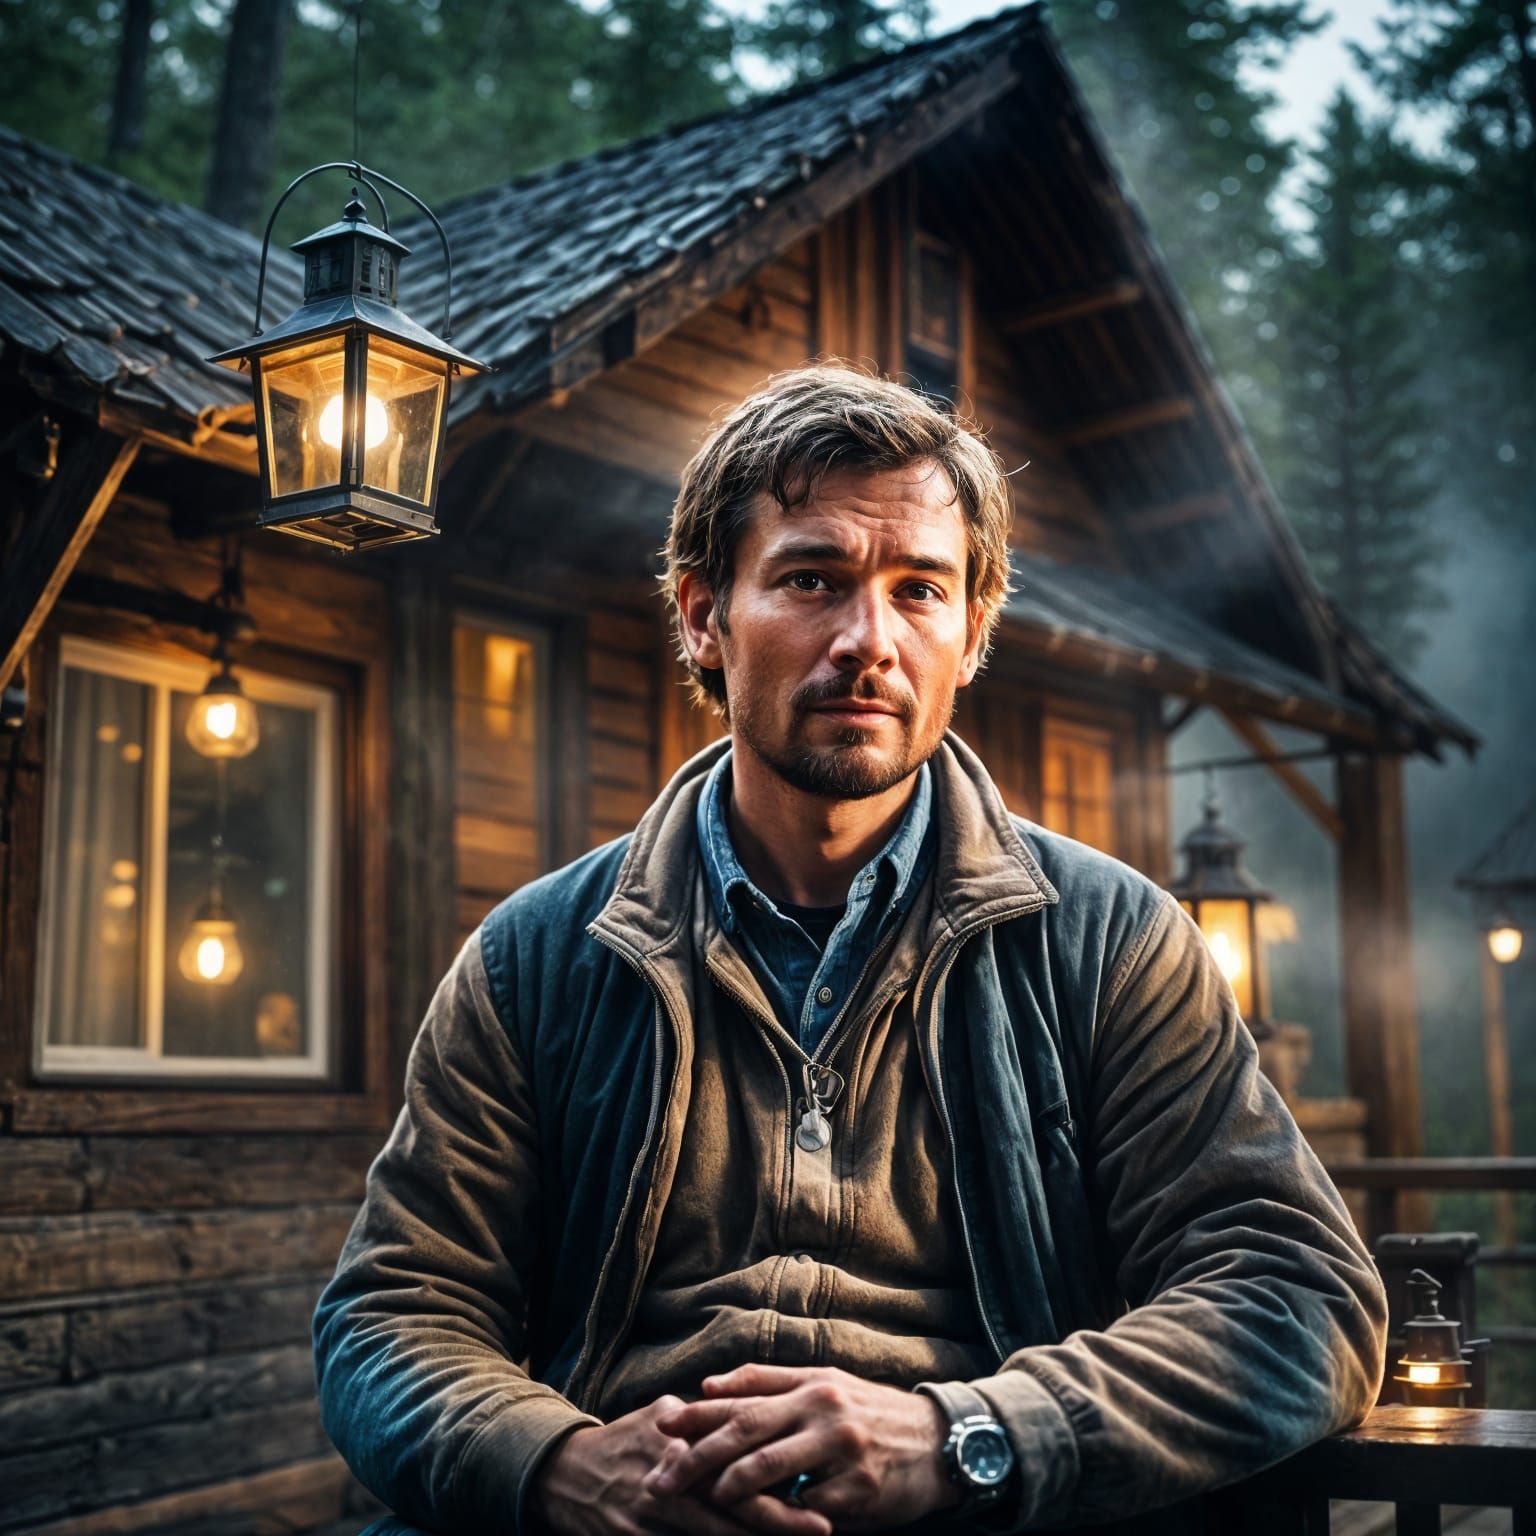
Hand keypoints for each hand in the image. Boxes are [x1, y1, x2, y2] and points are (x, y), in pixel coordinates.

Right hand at [530, 1393, 833, 1535]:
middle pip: (733, 1499)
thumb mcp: (661, 1416)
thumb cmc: (623, 1441)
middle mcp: (668, 1469)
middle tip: (823, 1528)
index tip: (821, 1477)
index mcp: (680, 1432)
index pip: (740, 1451)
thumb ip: (704, 1418)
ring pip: (713, 1532)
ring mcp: (651, 1507)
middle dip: (781, 1517)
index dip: (782, 1468)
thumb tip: (754, 1408)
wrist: (560, 1474)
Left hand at [641, 1364, 961, 1530]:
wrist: (939, 1442)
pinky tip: (764, 1529)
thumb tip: (708, 1383)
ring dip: (733, 1488)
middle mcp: (822, 1409)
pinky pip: (808, 1509)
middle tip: (662, 1479)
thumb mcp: (824, 1383)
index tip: (660, 1427)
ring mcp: (840, 1450)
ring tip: (706, 1501)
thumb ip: (768, 1383)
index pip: (743, 1397)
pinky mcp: (858, 1489)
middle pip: (747, 1431)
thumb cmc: (870, 1412)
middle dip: (698, 1457)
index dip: (699, 1412)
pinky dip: (783, 1521)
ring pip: (771, 1470)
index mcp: (810, 1384)